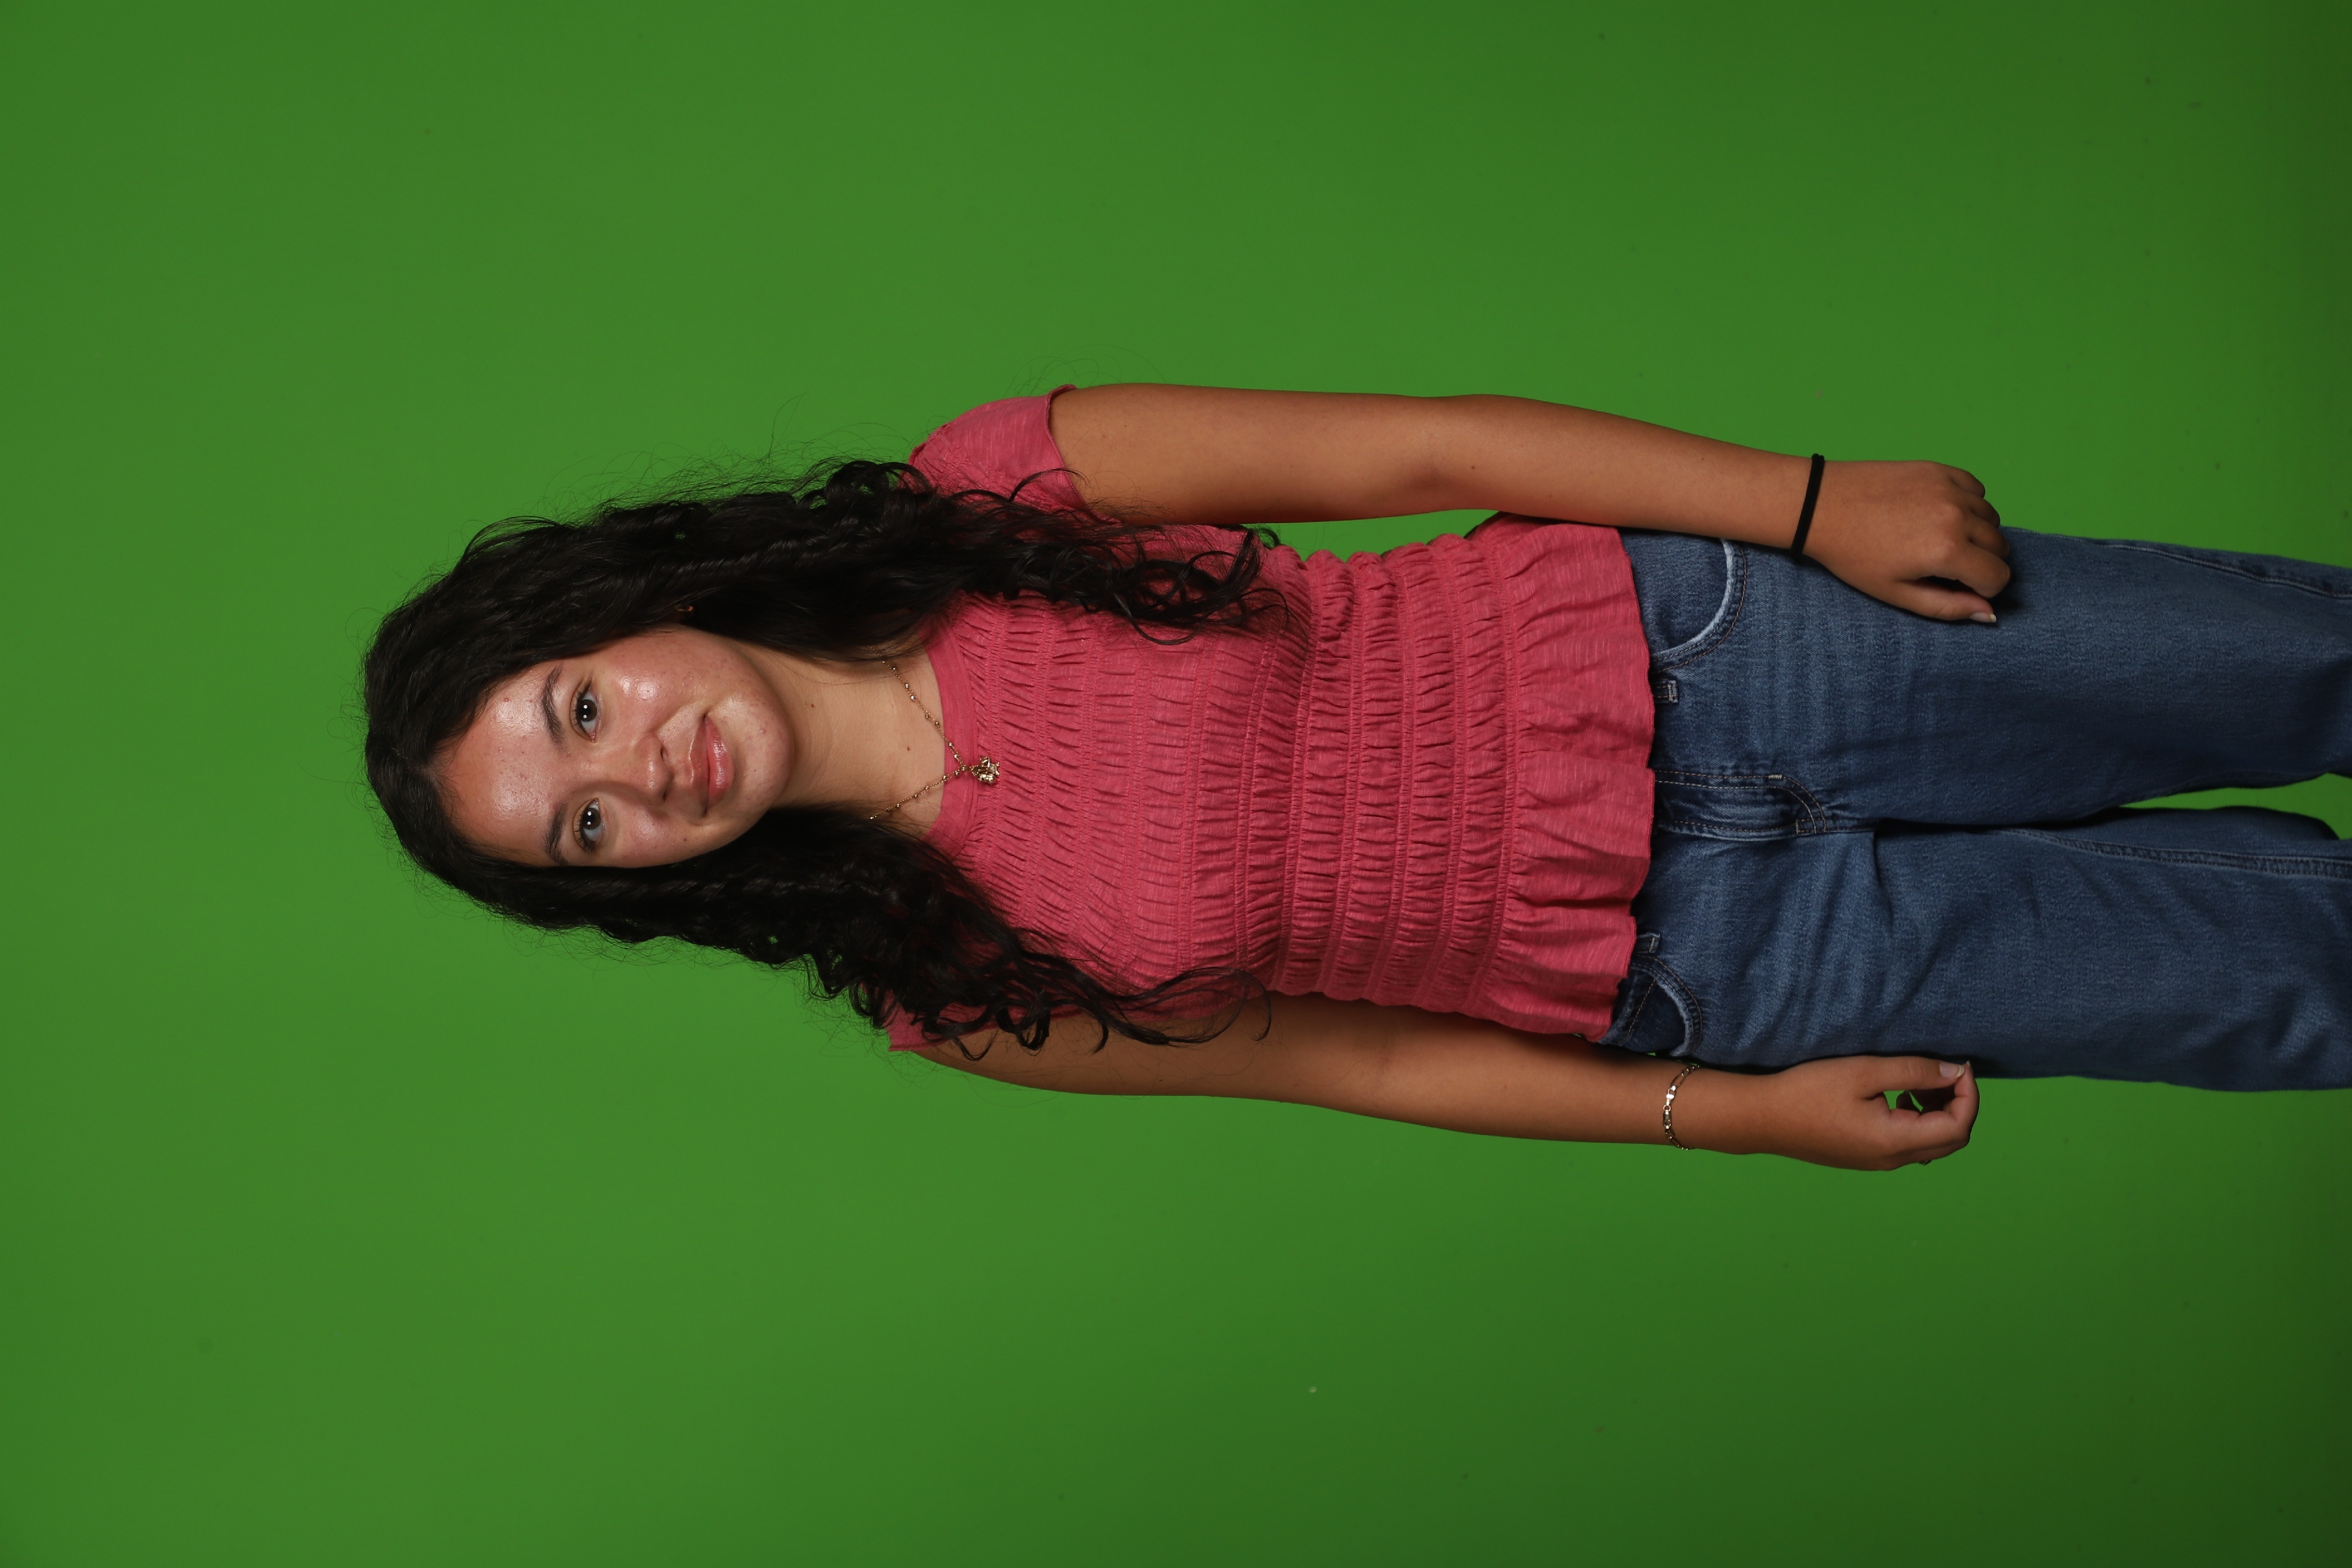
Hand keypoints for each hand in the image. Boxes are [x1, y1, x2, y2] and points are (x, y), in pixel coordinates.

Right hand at [1697, 1056, 1978, 1169]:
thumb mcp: (1863, 1072)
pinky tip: (1896, 1098)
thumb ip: (1914, 1072)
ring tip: (1918, 1083)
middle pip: (1952, 1140)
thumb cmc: (1808, 1091)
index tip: (1958, 1064)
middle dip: (1959, 1104)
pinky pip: (1910, 1145)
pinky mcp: (1866, 1157)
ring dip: (1939, 1113)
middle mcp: (1893, 1159)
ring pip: (1932, 1144)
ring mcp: (1879, 1162)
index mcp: (1896, 1141)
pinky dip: (1919, 1121)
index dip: (1969, 1095)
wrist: (1762, 1119)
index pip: (1958, 1126)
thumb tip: (1954, 1072)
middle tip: (1943, 1071)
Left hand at [1801, 460, 2010, 621]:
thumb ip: (1947, 606)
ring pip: (1992, 518)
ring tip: (1937, 539)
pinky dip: (1968, 504)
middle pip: (2000, 547)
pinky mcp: (1940, 469)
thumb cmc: (1853, 555)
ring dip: (1976, 533)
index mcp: (1946, 551)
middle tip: (1943, 565)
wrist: (1821, 506)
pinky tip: (1938, 514)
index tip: (1956, 586)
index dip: (1982, 588)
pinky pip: (1977, 490)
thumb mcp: (1896, 593)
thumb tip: (1988, 613)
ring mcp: (1950, 488)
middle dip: (1981, 562)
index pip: (1999, 576)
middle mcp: (1956, 515)